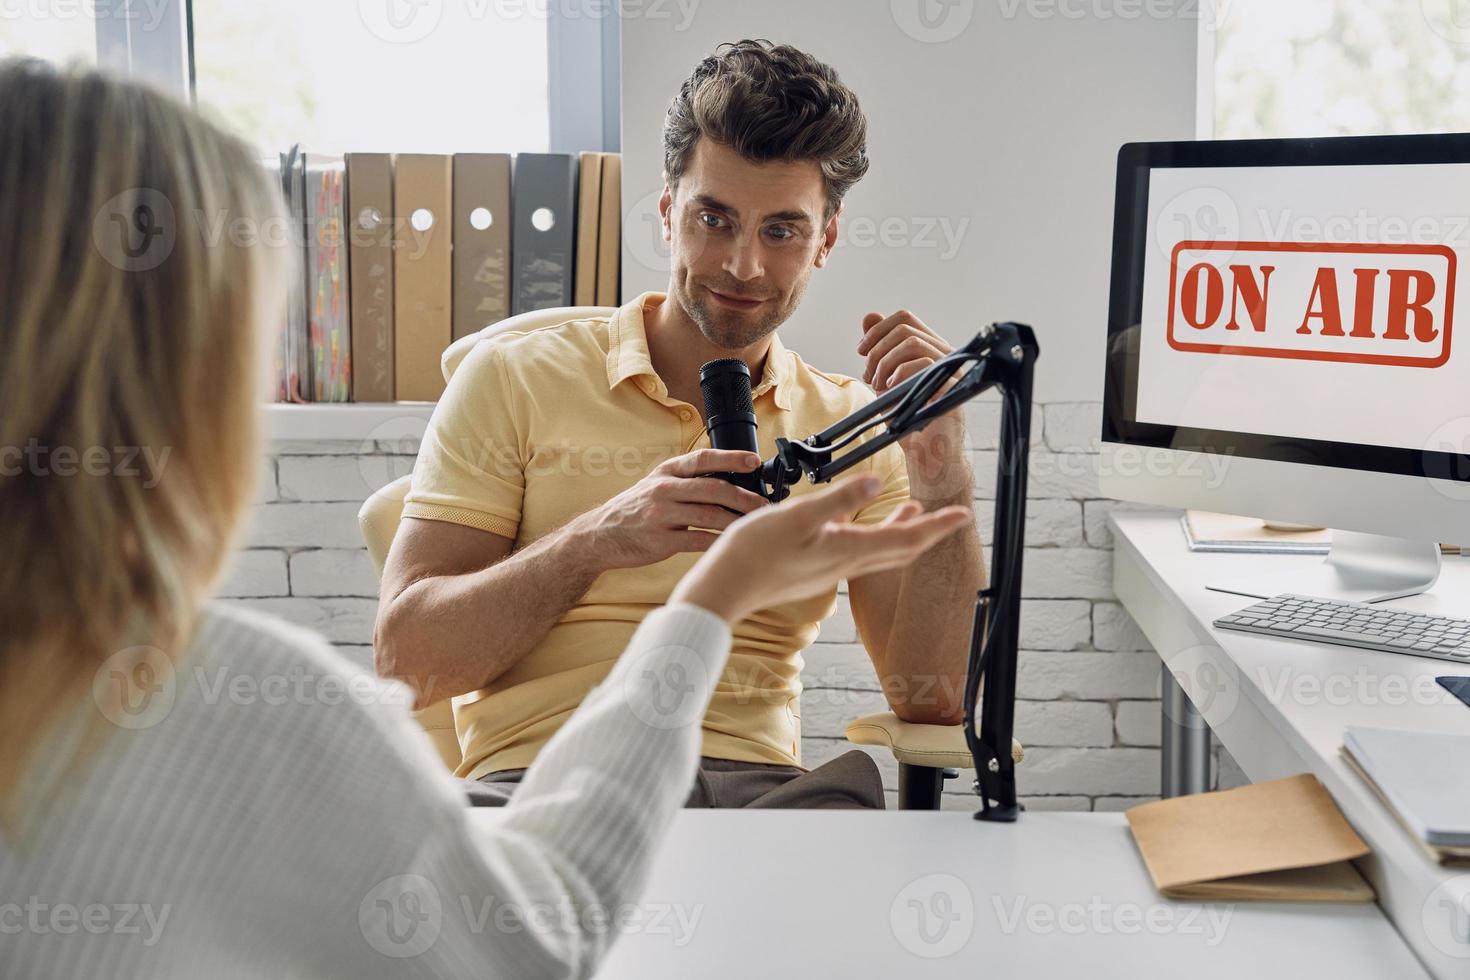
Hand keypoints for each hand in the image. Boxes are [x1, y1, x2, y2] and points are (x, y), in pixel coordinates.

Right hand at [571, 449, 768, 570]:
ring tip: (756, 525)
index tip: (754, 461)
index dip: (731, 458)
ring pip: (709, 515)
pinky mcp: (661, 541)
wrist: (599, 536)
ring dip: (738, 520)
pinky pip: (698, 540)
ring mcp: (661, 515)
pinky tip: (734, 544)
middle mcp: (663, 489)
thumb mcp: (656, 485)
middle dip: (744, 496)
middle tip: (765, 504)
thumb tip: (730, 480)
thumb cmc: (634, 510)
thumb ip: (686, 481)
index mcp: (666, 472)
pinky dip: (719, 542)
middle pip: (713, 488)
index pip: (703, 459)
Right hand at [670, 475, 971, 623]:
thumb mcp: (799, 515)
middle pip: (899, 550)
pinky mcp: (814, 574)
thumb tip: (876, 482)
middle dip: (926, 531)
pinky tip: (853, 526)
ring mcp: (830, 572)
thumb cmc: (756, 552)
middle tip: (947, 517)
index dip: (937, 526)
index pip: (906, 538)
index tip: (962, 515)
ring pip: (878, 553)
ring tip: (909, 512)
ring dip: (899, 534)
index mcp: (848, 549)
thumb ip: (839, 499)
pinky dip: (869, 538)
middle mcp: (845, 565)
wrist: (727, 589)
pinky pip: (855, 555)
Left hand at [858, 309, 968, 496]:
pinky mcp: (953, 387)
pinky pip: (925, 364)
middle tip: (870, 377)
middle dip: (878, 350)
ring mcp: (952, 369)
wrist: (927, 454)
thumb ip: (880, 349)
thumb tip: (870, 316)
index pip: (905, 318)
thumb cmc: (909, 418)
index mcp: (931, 348)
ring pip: (912, 343)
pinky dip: (899, 375)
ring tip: (880, 387)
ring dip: (886, 363)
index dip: (878, 330)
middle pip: (905, 328)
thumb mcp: (887, 380)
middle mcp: (945, 354)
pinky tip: (891, 392)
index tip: (861, 351)